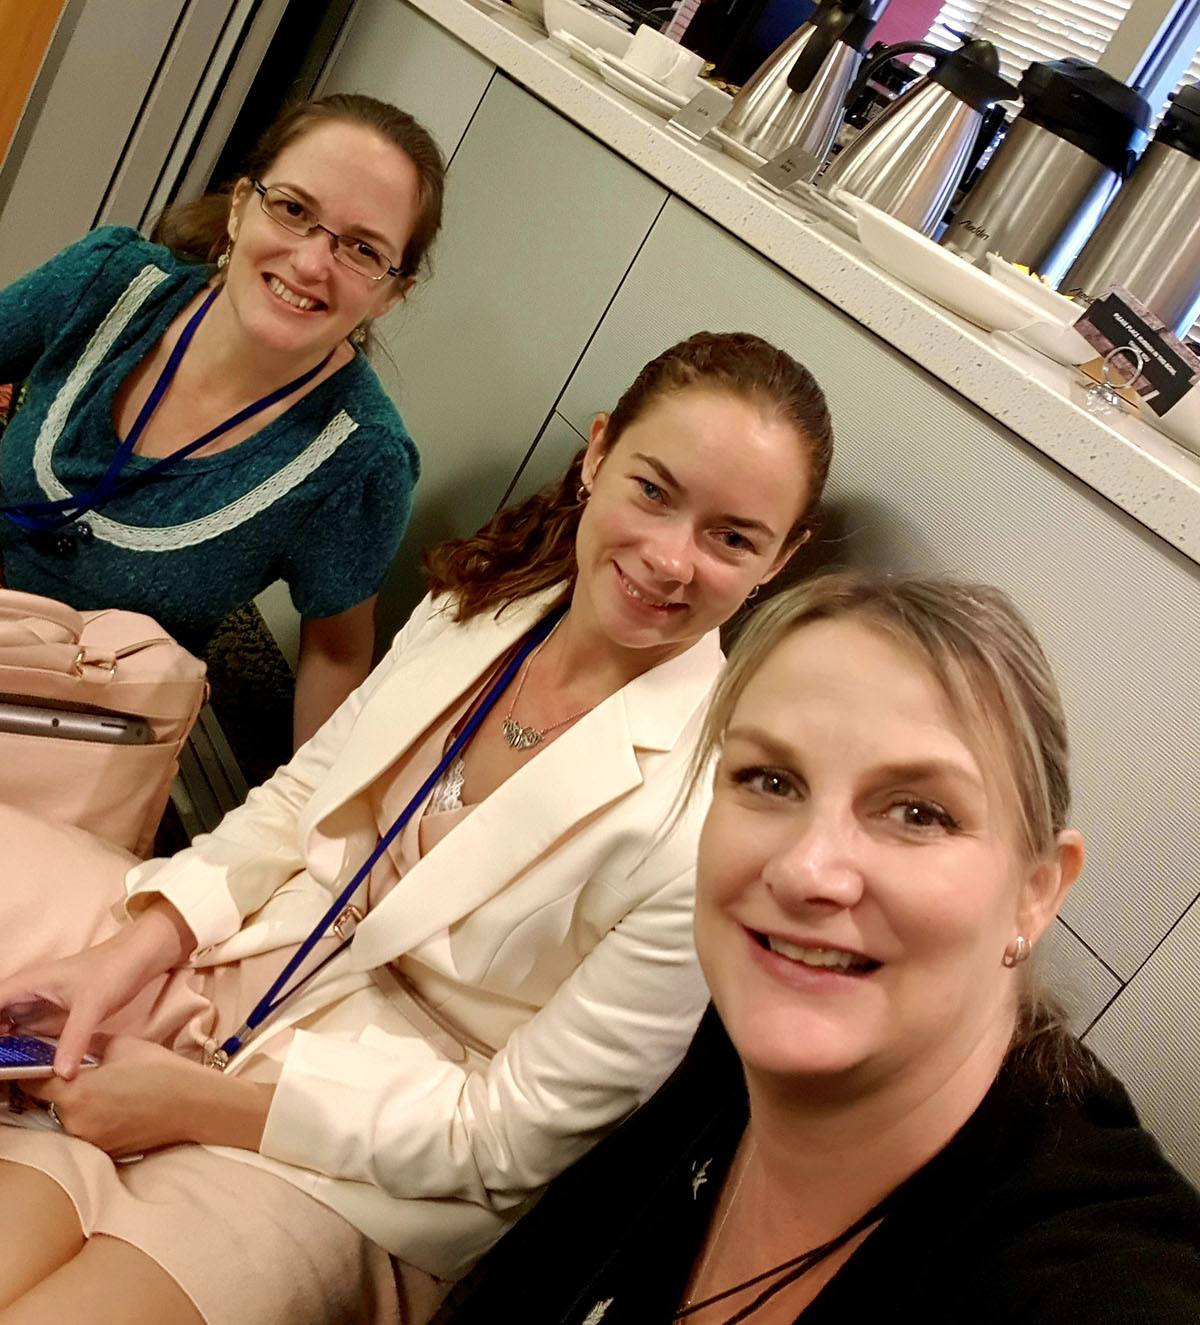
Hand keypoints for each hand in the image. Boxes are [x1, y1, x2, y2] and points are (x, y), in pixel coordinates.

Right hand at [0, 901, 194, 1078]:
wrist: (140, 957)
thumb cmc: (114, 970)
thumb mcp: (92, 1005)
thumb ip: (74, 1039)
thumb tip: (61, 1075)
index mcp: (27, 984)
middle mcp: (28, 994)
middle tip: (4, 1068)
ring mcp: (40, 1005)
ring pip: (10, 1029)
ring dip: (8, 1047)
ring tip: (10, 1071)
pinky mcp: (54, 1015)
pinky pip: (29, 1034)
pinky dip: (24, 1048)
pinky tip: (27, 1067)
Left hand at [22, 1036, 273, 1157]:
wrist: (193, 1103)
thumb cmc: (160, 1069)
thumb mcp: (120, 1045)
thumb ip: (86, 1046)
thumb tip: (69, 1046)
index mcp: (75, 1092)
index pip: (32, 1081)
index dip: (33, 1069)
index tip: (37, 1061)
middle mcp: (74, 1122)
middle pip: (49, 1101)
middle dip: (59, 1085)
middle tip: (82, 1070)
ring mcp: (88, 1140)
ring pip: (67, 1116)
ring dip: (76, 1103)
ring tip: (106, 1087)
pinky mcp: (103, 1151)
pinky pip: (86, 1129)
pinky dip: (93, 1117)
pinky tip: (117, 1104)